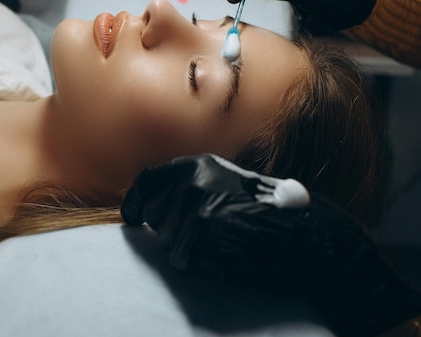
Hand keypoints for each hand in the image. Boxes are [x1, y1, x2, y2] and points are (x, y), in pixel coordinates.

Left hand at [122, 154, 420, 336]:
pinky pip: (182, 259)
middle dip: (170, 230)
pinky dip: (199, 264)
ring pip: (167, 241)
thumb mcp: (228, 184)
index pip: (148, 180)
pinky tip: (224, 255)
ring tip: (222, 244)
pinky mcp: (197, 232)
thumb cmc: (269, 213)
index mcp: (196, 165)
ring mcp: (192, 205)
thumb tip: (153, 206)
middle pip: (155, 215)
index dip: (135, 200)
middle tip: (204, 235)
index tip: (131, 215)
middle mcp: (190, 180)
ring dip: (188, 250)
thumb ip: (192, 188)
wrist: (299, 234)